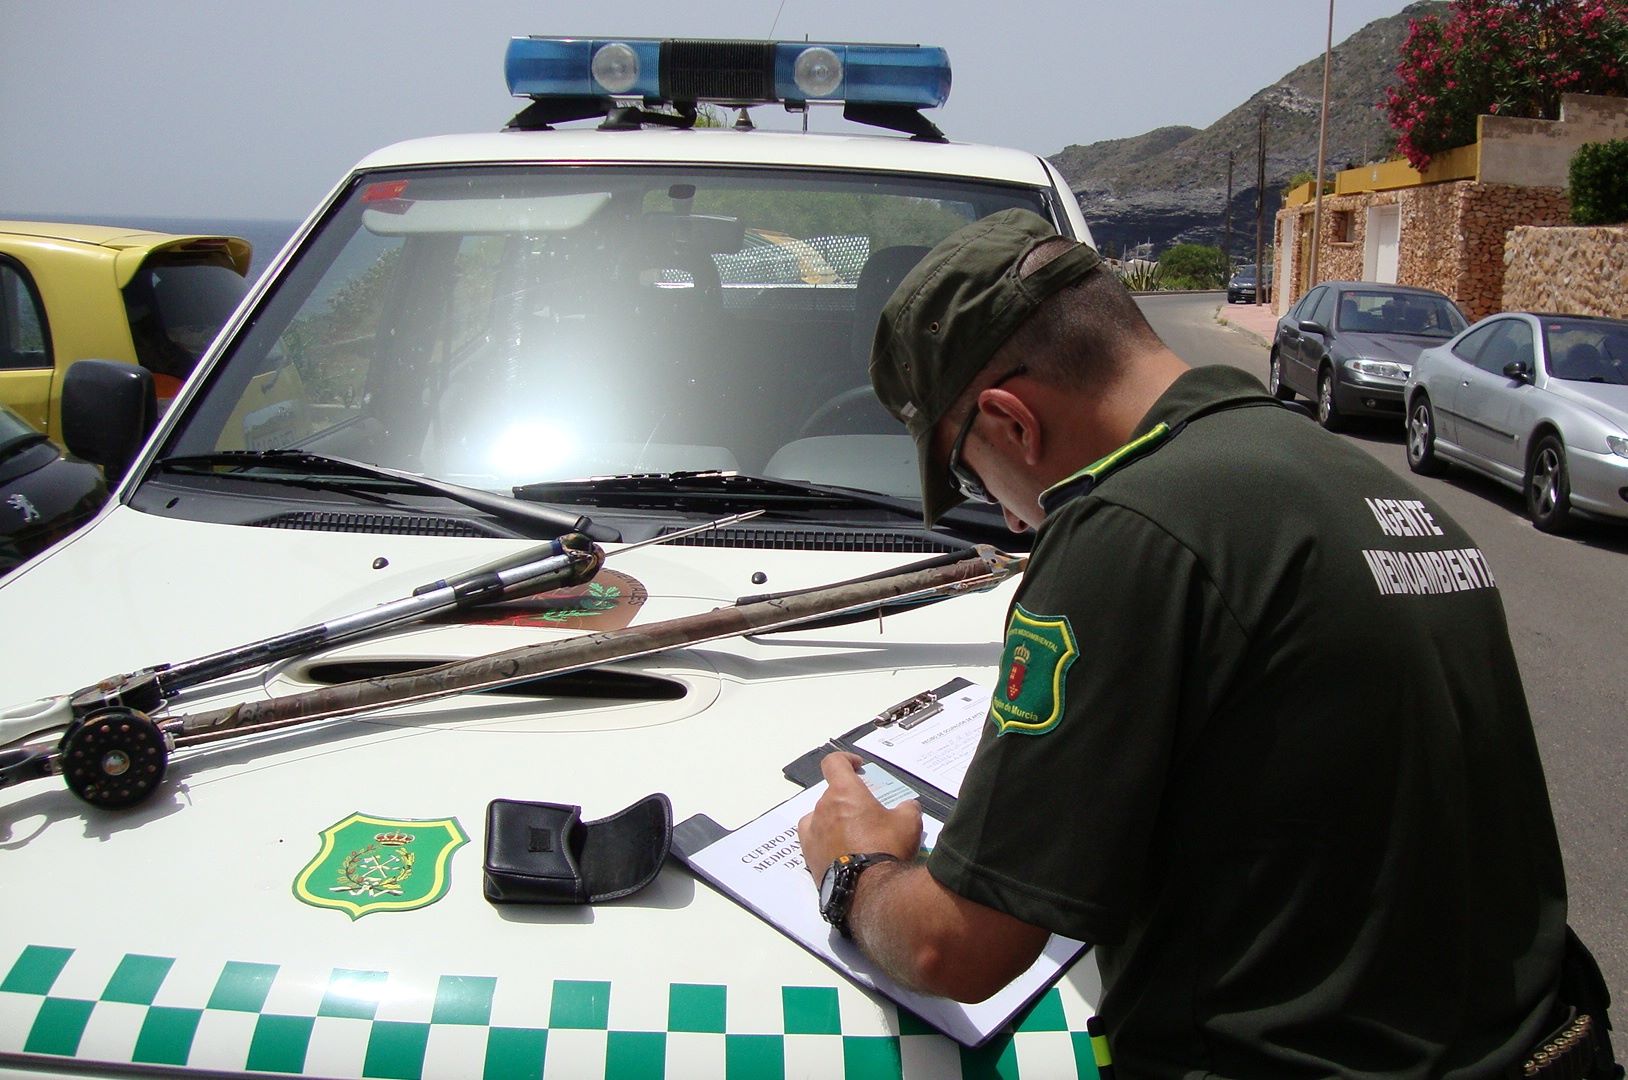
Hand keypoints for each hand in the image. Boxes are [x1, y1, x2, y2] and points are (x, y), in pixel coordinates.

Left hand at [797, 752, 923, 882]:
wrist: (869, 890)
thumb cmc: (887, 847)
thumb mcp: (909, 822)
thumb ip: (907, 807)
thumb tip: (908, 806)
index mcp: (844, 792)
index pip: (834, 763)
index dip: (846, 760)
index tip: (859, 767)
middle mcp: (822, 808)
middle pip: (832, 794)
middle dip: (849, 799)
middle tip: (868, 814)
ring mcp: (812, 832)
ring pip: (822, 816)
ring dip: (836, 819)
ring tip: (855, 835)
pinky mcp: (808, 856)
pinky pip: (815, 838)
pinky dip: (825, 838)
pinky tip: (840, 850)